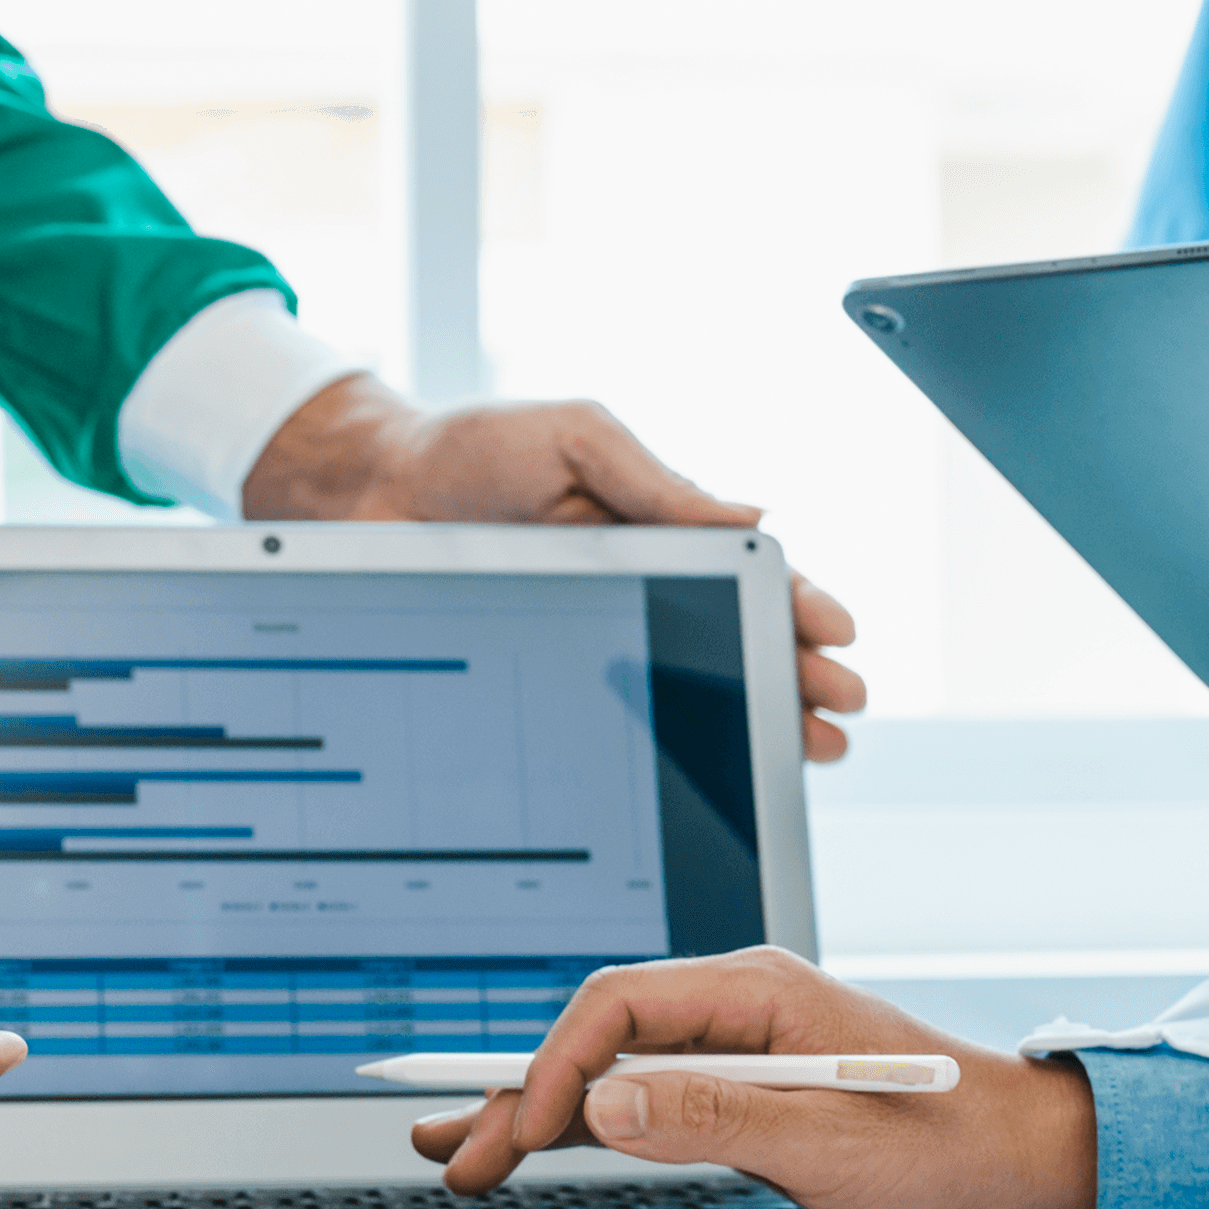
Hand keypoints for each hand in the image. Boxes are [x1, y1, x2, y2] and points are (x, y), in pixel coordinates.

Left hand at [242, 374, 868, 759]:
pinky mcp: (550, 677)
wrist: (367, 494)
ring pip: (690, 682)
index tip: (835, 635)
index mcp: (652, 525)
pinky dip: (674, 740)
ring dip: (754, 714)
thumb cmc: (467, 451)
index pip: (747, 571)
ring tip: (807, 750)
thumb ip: (657, 482)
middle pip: (734, 637)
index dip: (797, 603)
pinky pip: (623, 713)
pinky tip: (711, 770)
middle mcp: (636, 586)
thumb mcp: (575, 438)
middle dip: (796, 673)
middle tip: (840, 709)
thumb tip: (753, 514)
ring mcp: (597, 634)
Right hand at [409, 947, 1091, 1208]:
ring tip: (459, 1147)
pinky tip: (531, 1140)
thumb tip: (606, 1102)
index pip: (620, 1006)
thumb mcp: (832, 1141)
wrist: (1023, 1161)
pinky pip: (644, 1097)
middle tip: (458, 1152)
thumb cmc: (952, 1140)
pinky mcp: (740, 1090)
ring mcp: (735, 1048)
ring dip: (536, 1109)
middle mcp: (737, 1008)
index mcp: (757, 991)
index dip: (557, 1065)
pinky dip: (582, 1122)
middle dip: (521, 1093)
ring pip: (611, 1069)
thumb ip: (715, 1119)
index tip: (524, 1128)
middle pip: (599, 1038)